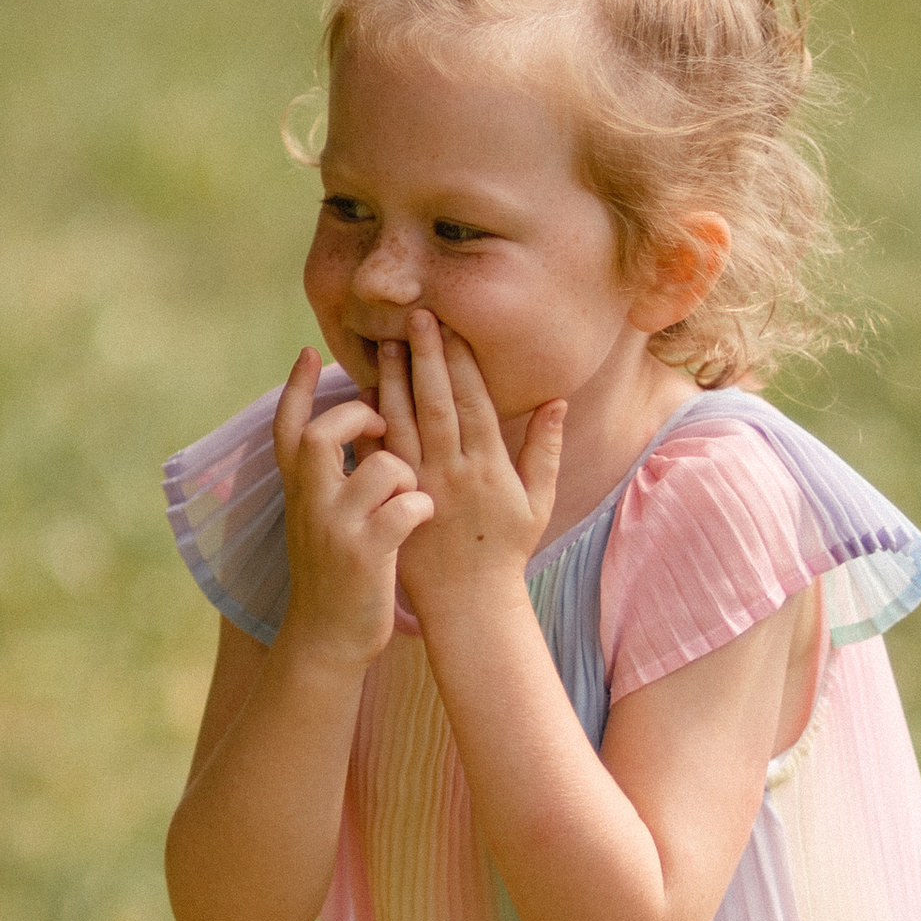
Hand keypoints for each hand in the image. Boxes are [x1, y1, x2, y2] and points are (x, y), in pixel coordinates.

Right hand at [271, 347, 430, 668]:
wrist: (327, 640)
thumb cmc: (336, 573)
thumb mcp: (318, 519)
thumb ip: (329, 476)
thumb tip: (354, 423)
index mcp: (299, 491)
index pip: (286, 427)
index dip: (295, 388)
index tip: (307, 350)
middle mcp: (310, 504)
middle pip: (322, 433)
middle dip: (357, 418)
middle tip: (378, 425)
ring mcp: (335, 529)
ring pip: (380, 467)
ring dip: (404, 473)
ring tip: (405, 495)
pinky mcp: (365, 555)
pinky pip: (406, 507)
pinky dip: (420, 509)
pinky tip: (419, 521)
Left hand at [375, 312, 563, 632]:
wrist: (469, 603)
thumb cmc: (505, 551)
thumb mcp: (538, 501)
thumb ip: (545, 449)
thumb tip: (558, 401)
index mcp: (491, 467)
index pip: (475, 402)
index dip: (462, 362)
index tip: (452, 326)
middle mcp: (456, 473)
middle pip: (438, 404)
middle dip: (427, 358)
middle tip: (415, 317)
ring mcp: (423, 488)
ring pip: (406, 425)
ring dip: (395, 383)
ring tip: (386, 345)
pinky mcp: (397, 503)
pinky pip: (381, 459)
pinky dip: (373, 425)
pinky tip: (363, 395)